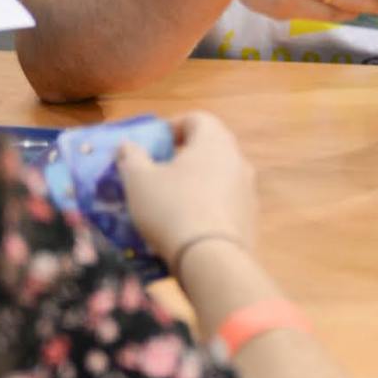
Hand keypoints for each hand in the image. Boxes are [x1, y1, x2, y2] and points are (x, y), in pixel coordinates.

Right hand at [119, 112, 259, 264]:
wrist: (211, 258)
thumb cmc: (171, 208)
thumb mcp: (138, 180)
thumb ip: (131, 157)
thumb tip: (127, 145)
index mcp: (215, 141)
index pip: (198, 119)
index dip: (173, 126)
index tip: (154, 143)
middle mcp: (238, 160)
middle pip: (210, 148)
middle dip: (183, 156)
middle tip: (157, 172)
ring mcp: (248, 190)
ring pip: (219, 177)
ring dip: (195, 183)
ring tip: (168, 201)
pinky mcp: (250, 218)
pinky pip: (225, 203)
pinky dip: (207, 206)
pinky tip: (187, 225)